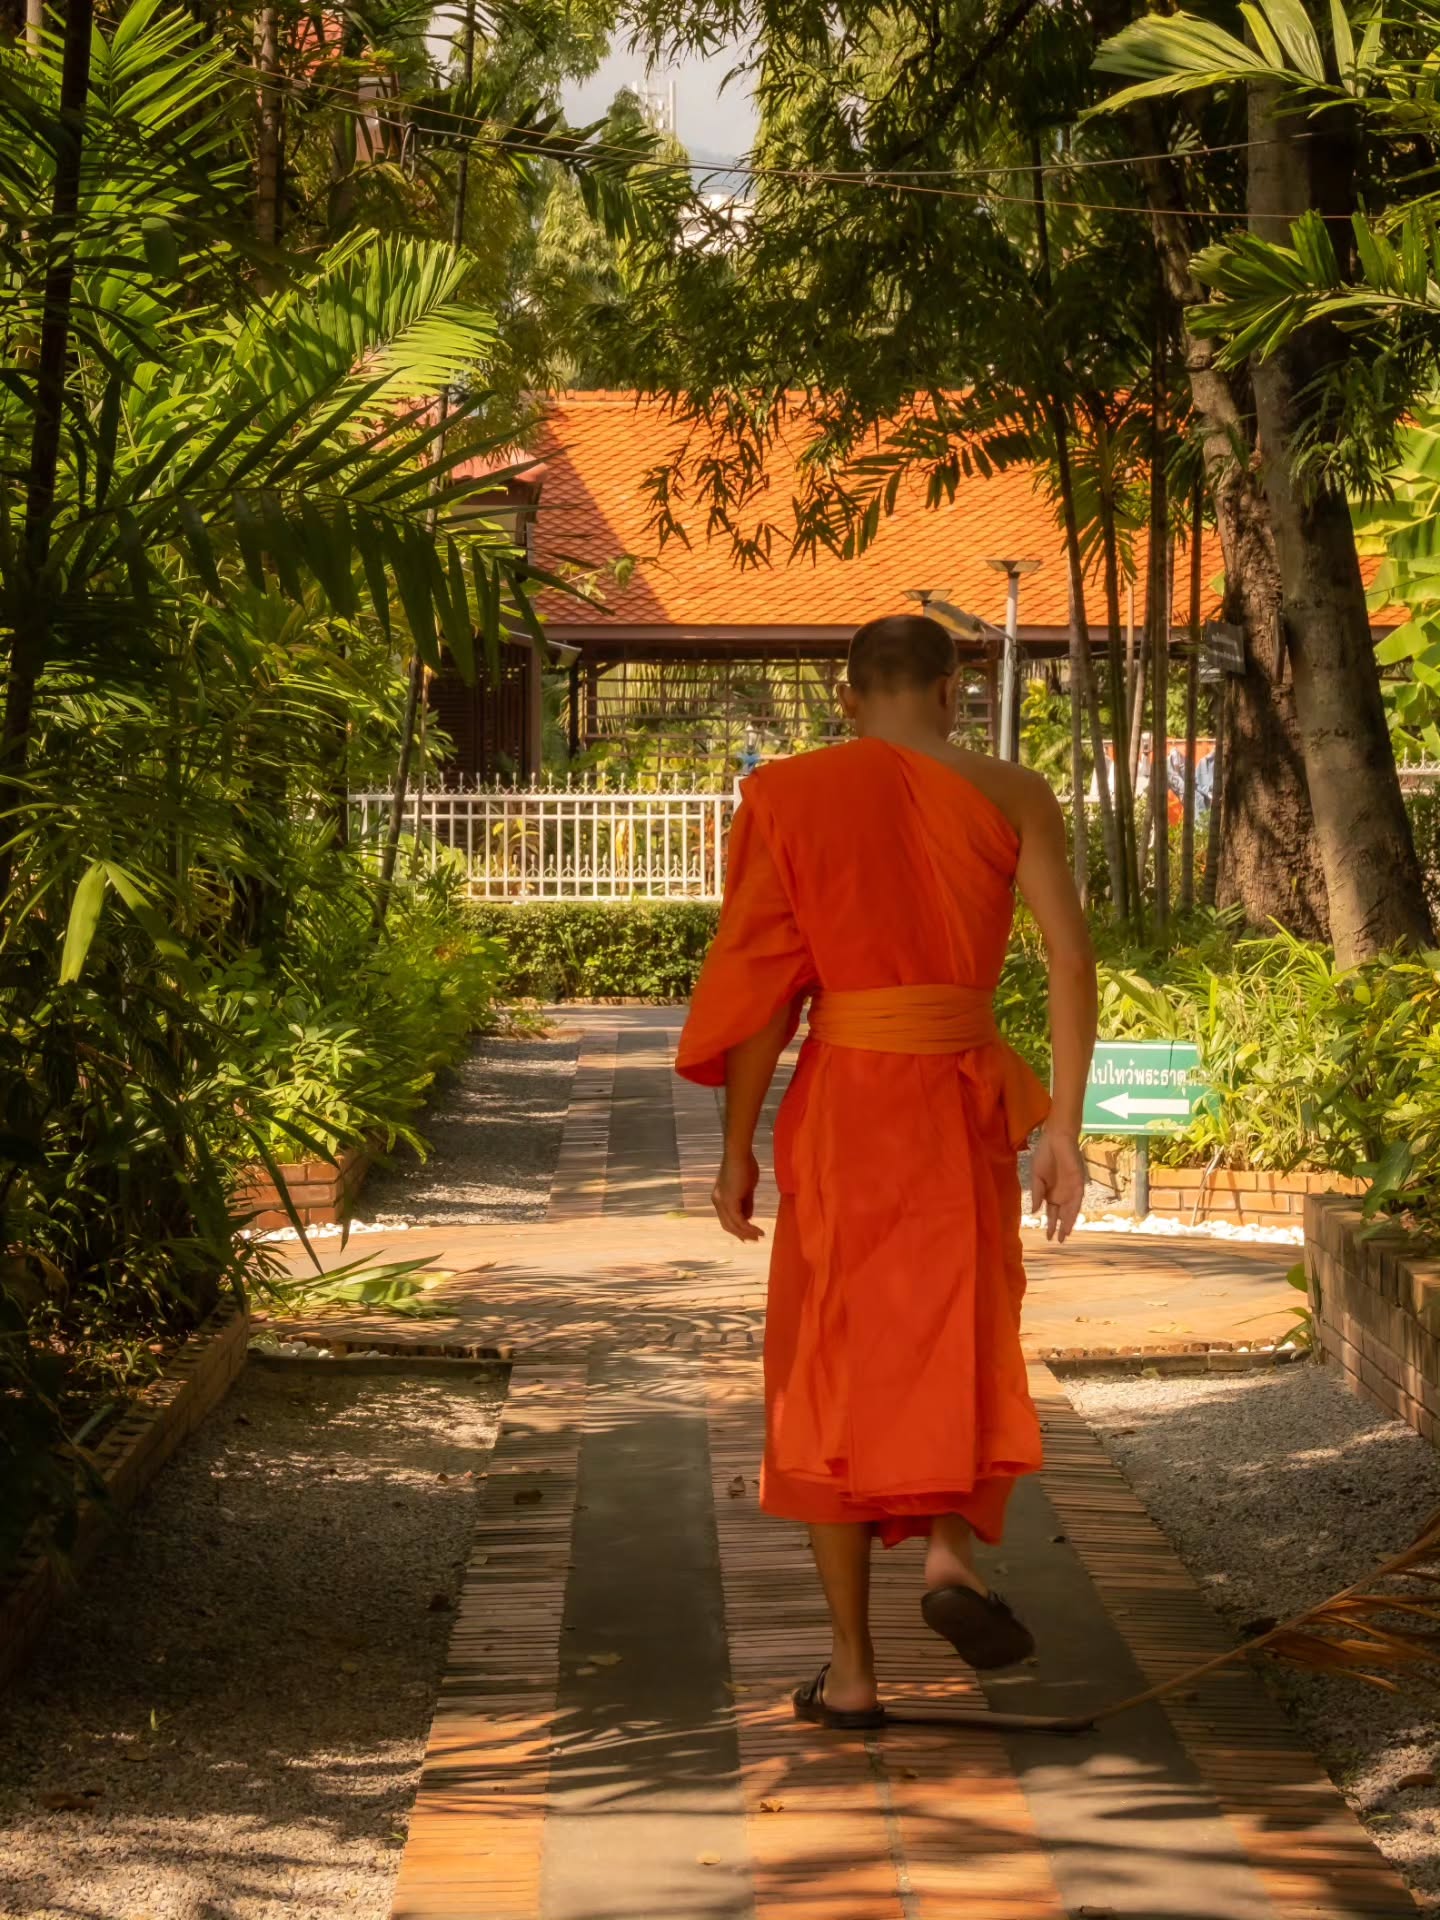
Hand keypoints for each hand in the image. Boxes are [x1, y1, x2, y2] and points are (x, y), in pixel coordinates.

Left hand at [713, 1148, 763, 1241]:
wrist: (739, 1154)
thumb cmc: (744, 1165)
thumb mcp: (746, 1188)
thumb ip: (746, 1202)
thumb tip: (748, 1217)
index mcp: (720, 1197)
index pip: (727, 1218)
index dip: (737, 1228)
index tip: (749, 1235)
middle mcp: (717, 1201)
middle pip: (727, 1225)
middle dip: (741, 1234)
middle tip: (754, 1239)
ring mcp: (722, 1202)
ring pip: (733, 1225)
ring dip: (747, 1233)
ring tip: (760, 1236)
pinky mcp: (729, 1201)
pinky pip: (739, 1221)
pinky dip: (749, 1228)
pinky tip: (758, 1230)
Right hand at [1031, 1126, 1084, 1243]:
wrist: (1055, 1138)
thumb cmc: (1044, 1154)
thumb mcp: (1036, 1177)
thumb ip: (1036, 1194)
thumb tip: (1033, 1212)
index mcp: (1051, 1193)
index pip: (1051, 1212)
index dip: (1049, 1224)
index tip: (1047, 1236)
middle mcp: (1062, 1193)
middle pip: (1062, 1214)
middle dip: (1060, 1227)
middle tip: (1057, 1240)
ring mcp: (1071, 1189)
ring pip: (1070, 1209)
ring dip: (1068, 1222)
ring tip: (1064, 1234)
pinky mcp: (1078, 1182)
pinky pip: (1077, 1199)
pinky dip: (1074, 1210)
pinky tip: (1070, 1219)